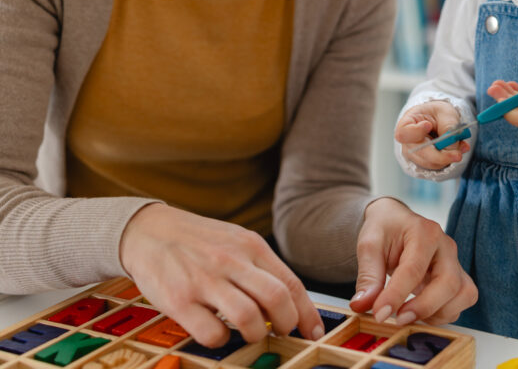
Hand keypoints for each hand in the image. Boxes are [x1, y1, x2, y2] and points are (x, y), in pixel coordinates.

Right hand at [119, 204, 322, 346]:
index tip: (313, 332)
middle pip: (276, 299)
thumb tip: (289, 302)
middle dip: (286, 324)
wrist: (150, 230)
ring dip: (255, 334)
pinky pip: (213, 333)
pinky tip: (218, 332)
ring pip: (248, 318)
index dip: (307, 313)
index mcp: (250, 245)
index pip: (290, 282)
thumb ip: (259, 267)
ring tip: (249, 333)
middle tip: (281, 332)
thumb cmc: (198, 241)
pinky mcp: (180, 300)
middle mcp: (231, 260)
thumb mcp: (235, 241)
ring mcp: (205, 280)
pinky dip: (222, 341)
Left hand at [350, 197, 476, 325]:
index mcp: (424, 231)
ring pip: (462, 294)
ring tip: (410, 314)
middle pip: (448, 283)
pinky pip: (463, 300)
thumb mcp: (369, 245)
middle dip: (424, 307)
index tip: (379, 313)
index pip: (414, 269)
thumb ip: (367, 275)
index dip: (396, 295)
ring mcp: (455, 262)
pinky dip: (445, 314)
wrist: (395, 221)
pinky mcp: (458, 277)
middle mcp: (446, 246)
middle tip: (398, 319)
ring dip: (438, 313)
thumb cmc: (384, 229)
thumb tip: (362, 305)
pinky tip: (421, 312)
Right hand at [395, 101, 470, 169]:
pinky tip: (457, 150)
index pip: (403, 133)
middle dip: (440, 155)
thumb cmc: (438, 113)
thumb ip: (448, 127)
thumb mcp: (445, 112)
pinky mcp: (425, 163)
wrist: (439, 120)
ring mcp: (415, 155)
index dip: (415, 132)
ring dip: (448, 157)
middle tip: (458, 155)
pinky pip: (437, 165)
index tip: (428, 125)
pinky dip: (449, 159)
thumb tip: (451, 146)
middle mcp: (408, 143)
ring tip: (461, 145)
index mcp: (407, 124)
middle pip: (419, 153)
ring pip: (431, 162)